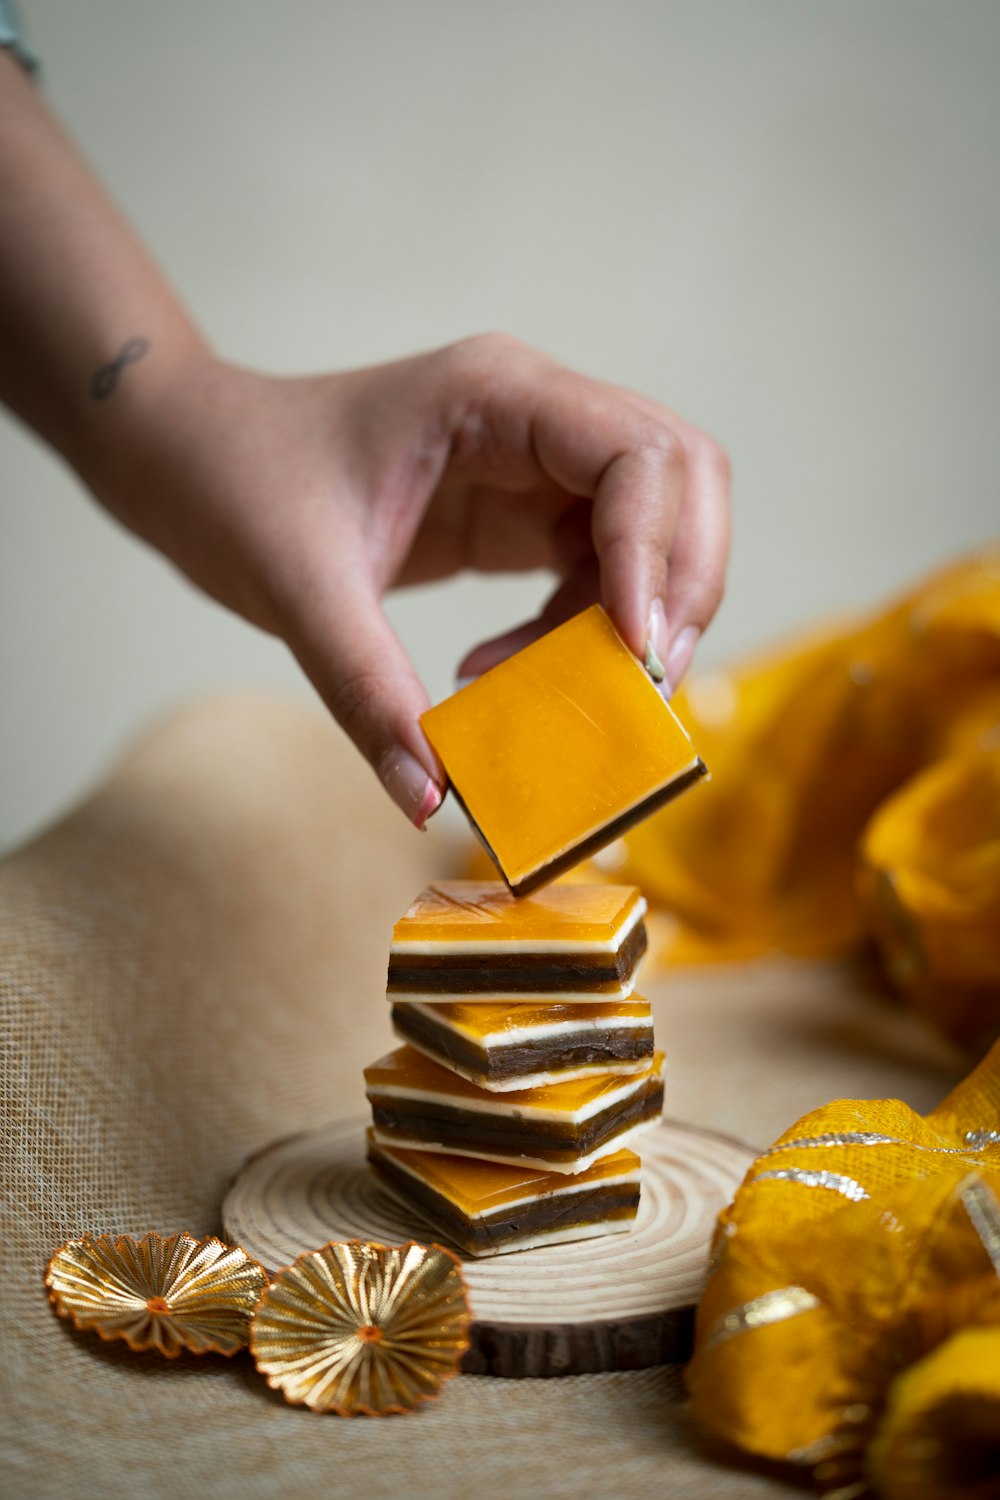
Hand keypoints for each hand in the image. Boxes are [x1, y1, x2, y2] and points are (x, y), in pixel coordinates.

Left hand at [94, 335, 729, 825]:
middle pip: (679, 481)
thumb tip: (428, 797)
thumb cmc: (236, 485)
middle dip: (682, 586)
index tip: (635, 653)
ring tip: (558, 694)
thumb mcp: (297, 587)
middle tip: (647, 684)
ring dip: (628, 622)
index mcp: (496, 395)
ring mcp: (532, 466)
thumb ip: (366, 689)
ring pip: (650, 533)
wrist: (190, 461)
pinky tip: (503, 673)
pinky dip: (577, 634)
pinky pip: (593, 572)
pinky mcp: (518, 515)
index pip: (638, 455)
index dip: (658, 554)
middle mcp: (534, 418)